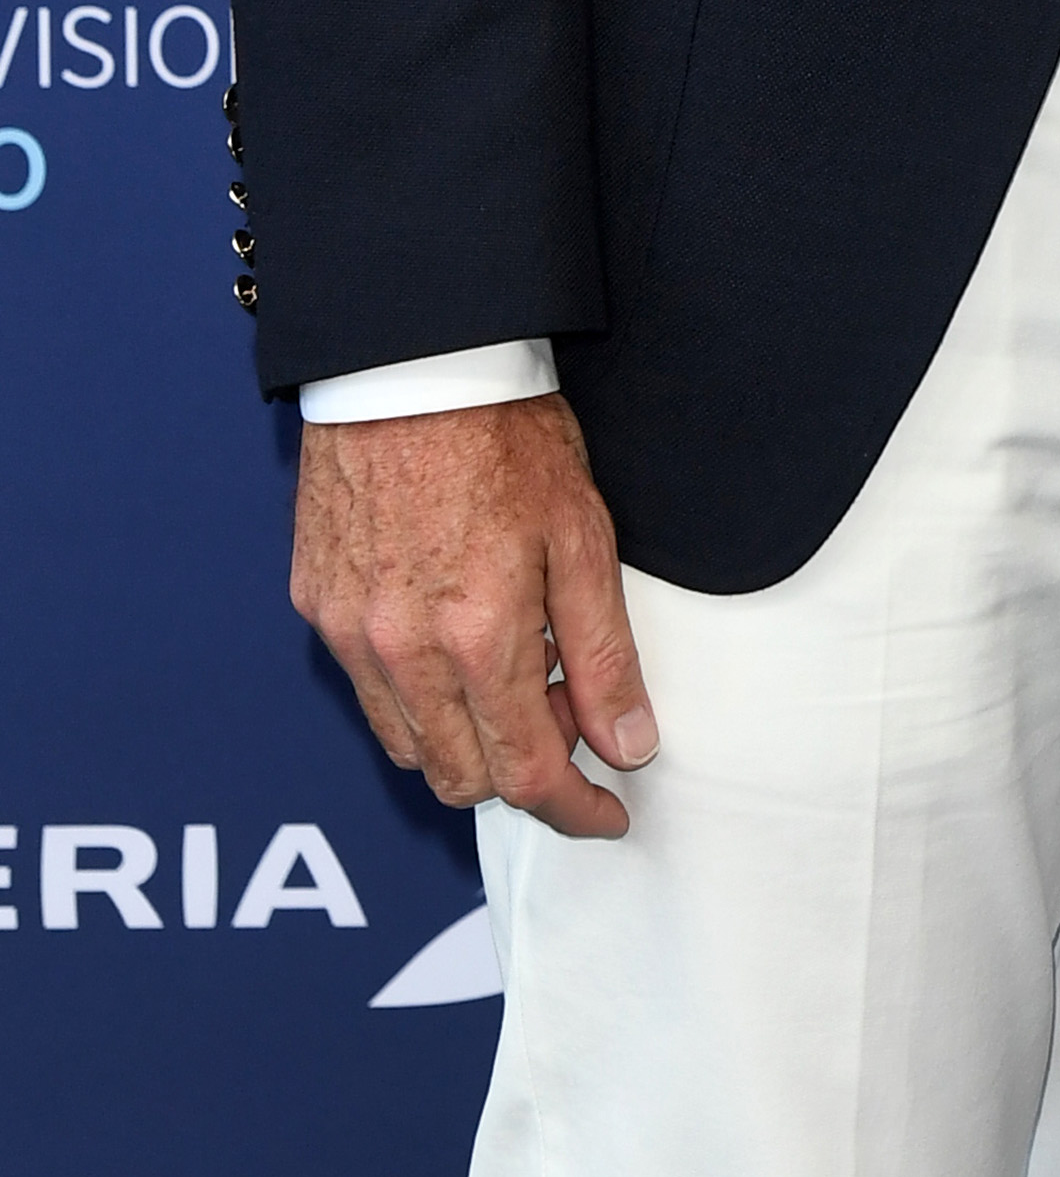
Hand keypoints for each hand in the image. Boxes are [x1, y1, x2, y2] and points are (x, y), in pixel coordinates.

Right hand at [292, 393, 655, 840]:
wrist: (414, 365)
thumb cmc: (505, 435)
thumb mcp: (584, 537)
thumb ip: (603, 653)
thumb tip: (628, 742)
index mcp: (477, 639)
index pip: (526, 773)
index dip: (575, 808)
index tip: (607, 812)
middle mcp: (400, 652)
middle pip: (460, 777)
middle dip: (523, 775)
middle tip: (571, 722)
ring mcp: (348, 633)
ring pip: (407, 743)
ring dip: (465, 740)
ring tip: (518, 676)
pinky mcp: (315, 606)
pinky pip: (366, 690)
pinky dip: (415, 695)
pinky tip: (455, 646)